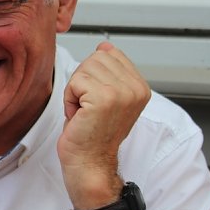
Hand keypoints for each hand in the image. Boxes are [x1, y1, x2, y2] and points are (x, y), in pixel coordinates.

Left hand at [58, 43, 149, 209]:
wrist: (89, 163)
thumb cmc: (92, 135)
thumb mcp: (105, 98)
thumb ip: (108, 72)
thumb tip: (104, 46)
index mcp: (140, 86)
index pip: (109, 54)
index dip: (92, 76)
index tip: (96, 102)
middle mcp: (136, 88)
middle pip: (95, 58)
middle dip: (81, 83)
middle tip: (87, 110)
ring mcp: (122, 92)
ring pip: (83, 69)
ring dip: (74, 92)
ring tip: (84, 113)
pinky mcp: (104, 98)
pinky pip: (74, 82)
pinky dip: (69, 100)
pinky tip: (79, 117)